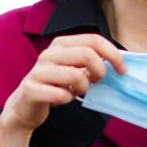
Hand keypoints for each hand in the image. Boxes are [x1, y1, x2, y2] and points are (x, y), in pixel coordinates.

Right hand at [0, 34, 125, 146]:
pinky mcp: (31, 89)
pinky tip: (63, 99)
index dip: (113, 54)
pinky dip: (68, 99)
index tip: (122, 70)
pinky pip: (62, 94)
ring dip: (84, 88)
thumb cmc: (55, 86)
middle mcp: (49, 53)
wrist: (25, 106)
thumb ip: (92, 62)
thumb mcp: (74, 69)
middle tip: (97, 82)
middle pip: (87, 54)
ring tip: (78, 91)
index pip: (93, 39)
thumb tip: (118, 61)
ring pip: (76, 75)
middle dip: (100, 71)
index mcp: (61, 44)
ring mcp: (38, 70)